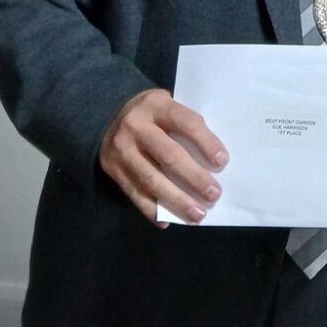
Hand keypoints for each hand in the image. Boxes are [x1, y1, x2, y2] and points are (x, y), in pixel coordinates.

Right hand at [99, 88, 227, 226]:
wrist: (104, 113)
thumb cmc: (152, 113)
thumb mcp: (167, 106)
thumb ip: (186, 125)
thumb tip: (215, 160)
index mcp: (156, 105)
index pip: (186, 123)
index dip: (206, 142)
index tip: (223, 162)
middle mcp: (136, 126)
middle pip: (169, 155)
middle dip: (194, 178)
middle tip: (214, 194)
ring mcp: (121, 150)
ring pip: (151, 179)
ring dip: (177, 200)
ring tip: (198, 214)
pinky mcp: (112, 170)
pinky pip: (133, 193)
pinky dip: (151, 210)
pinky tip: (166, 221)